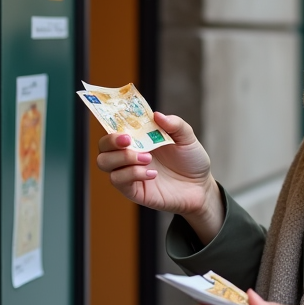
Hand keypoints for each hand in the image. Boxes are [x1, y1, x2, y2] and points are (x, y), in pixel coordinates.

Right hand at [95, 112, 223, 241]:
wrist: (201, 187)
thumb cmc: (191, 161)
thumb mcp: (187, 138)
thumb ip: (175, 124)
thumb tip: (156, 115)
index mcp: (139, 137)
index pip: (115, 126)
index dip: (111, 121)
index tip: (119, 118)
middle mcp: (129, 154)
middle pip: (102, 146)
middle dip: (111, 141)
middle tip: (129, 140)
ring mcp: (129, 172)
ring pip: (104, 163)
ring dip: (123, 158)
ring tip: (147, 158)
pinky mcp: (132, 190)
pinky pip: (118, 181)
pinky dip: (133, 174)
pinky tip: (152, 174)